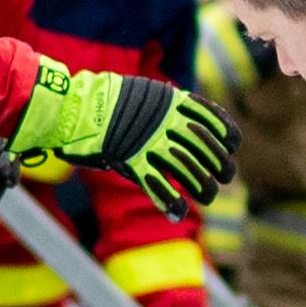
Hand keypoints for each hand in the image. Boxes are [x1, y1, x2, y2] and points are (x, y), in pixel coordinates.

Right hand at [8, 66, 232, 211]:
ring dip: (202, 186)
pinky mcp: (132, 161)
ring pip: (187, 169)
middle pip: (206, 148)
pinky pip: (158, 185)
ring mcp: (149, 142)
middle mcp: (166, 121)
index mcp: (172, 101)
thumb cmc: (108, 102)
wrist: (73, 107)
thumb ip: (167, 107)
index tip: (232, 146)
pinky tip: (179, 212)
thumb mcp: (144, 94)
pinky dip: (170, 202)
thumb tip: (189, 120)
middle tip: (225, 176)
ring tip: (208, 196)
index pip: (212, 119)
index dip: (227, 135)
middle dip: (221, 165)